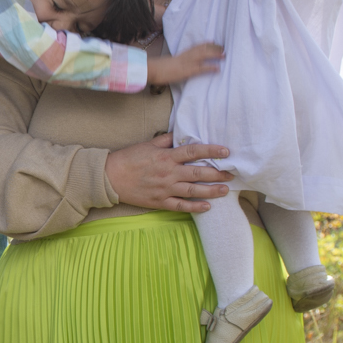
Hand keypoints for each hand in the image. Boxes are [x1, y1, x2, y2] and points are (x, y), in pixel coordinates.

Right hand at [104, 134, 232, 213]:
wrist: (110, 177)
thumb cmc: (128, 159)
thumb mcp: (147, 144)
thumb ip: (165, 140)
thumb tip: (180, 134)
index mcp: (166, 156)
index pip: (193, 152)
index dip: (211, 151)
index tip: (225, 152)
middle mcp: (169, 173)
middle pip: (198, 173)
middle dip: (217, 174)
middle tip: (231, 173)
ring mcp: (165, 189)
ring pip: (193, 191)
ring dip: (211, 191)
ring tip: (225, 190)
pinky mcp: (160, 201)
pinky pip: (181, 206)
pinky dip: (194, 207)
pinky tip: (207, 207)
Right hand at [145, 42, 223, 87]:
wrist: (152, 69)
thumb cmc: (157, 68)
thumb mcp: (168, 63)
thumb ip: (176, 63)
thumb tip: (178, 65)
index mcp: (181, 54)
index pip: (195, 46)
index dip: (205, 44)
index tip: (212, 41)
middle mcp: (185, 56)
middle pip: (202, 49)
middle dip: (213, 48)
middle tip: (223, 48)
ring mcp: (187, 62)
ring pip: (204, 55)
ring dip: (215, 55)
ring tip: (224, 55)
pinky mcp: (188, 70)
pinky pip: (202, 68)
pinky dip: (211, 67)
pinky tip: (218, 68)